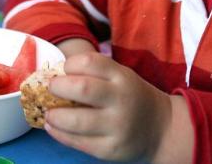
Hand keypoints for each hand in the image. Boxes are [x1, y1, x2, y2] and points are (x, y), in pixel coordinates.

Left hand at [44, 52, 188, 162]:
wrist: (162, 129)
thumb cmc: (131, 97)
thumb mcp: (121, 77)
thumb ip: (94, 75)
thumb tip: (54, 76)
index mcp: (122, 77)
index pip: (90, 62)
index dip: (70, 64)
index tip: (64, 70)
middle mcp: (121, 100)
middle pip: (82, 89)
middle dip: (57, 87)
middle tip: (51, 89)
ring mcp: (117, 126)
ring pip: (76, 121)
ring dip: (54, 116)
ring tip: (48, 114)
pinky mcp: (111, 149)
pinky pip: (79, 142)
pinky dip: (60, 134)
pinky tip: (54, 127)